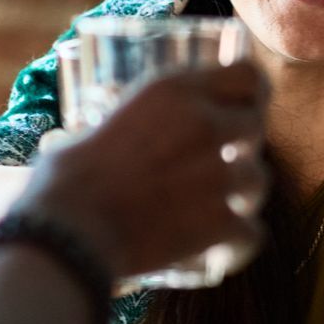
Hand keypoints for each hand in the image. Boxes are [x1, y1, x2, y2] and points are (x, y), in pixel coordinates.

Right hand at [17, 62, 269, 279]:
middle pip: (256, 124)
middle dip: (244, 144)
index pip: (245, 74)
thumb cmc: (64, 182)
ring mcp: (217, 174)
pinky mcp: (221, 221)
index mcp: (171, 91)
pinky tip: (223, 250)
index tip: (245, 104)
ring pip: (259, 178)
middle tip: (223, 160)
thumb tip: (120, 139)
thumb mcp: (97, 128)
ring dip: (242, 194)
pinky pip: (253, 232)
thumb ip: (129, 128)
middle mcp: (202, 124)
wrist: (66, 236)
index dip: (252, 91)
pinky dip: (239, 243)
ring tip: (215, 206)